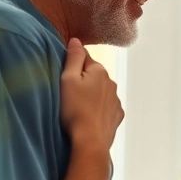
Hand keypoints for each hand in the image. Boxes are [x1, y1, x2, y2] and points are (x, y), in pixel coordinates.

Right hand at [60, 37, 122, 153]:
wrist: (90, 139)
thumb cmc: (74, 108)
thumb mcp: (68, 79)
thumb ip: (73, 58)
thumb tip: (76, 40)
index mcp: (99, 71)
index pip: (84, 58)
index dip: (72, 65)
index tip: (63, 76)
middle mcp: (112, 83)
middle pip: (93, 75)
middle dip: (83, 80)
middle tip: (68, 93)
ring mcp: (116, 100)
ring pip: (101, 91)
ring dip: (91, 94)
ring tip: (78, 107)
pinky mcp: (117, 116)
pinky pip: (106, 106)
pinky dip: (98, 108)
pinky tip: (89, 116)